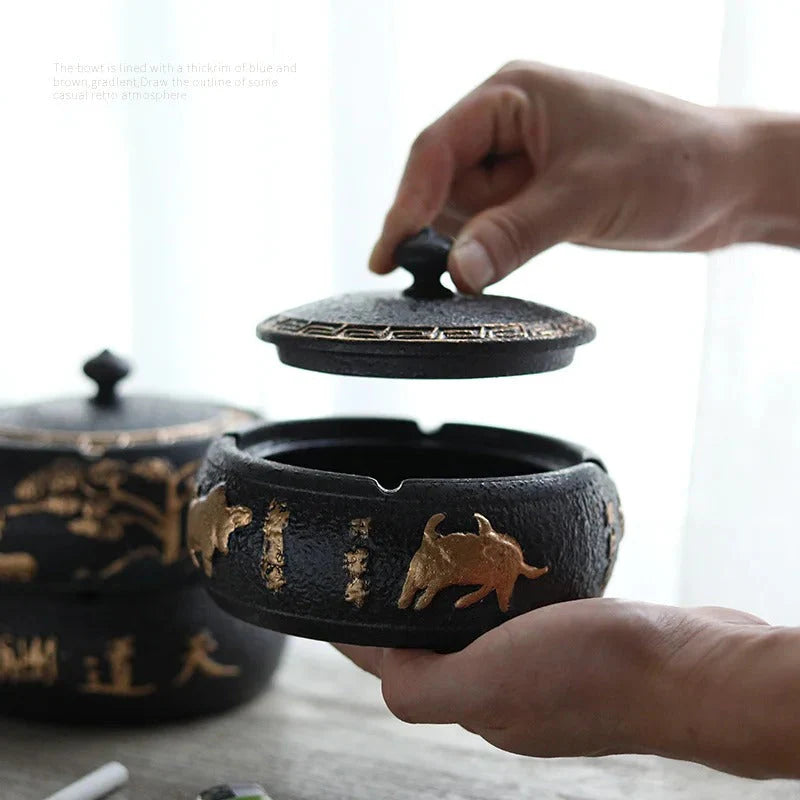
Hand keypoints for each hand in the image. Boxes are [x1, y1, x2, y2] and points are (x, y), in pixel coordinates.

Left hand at [335, 598, 799, 778]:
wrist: (694, 667)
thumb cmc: (599, 675)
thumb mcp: (491, 682)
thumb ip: (424, 687)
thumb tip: (379, 672)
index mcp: (478, 705)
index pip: (398, 666)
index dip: (362, 632)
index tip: (338, 598)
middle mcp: (506, 693)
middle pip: (434, 650)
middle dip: (407, 611)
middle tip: (389, 565)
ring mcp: (543, 671)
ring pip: (478, 633)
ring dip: (455, 600)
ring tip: (440, 559)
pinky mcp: (577, 645)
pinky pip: (521, 619)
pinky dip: (502, 596)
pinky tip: (507, 571)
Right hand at [369, 61, 777, 291]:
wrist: (728, 183)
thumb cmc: (671, 163)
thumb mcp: (585, 198)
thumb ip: (513, 233)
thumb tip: (456, 271)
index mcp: (513, 95)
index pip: (437, 147)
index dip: (408, 200)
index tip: (390, 251)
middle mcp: (509, 122)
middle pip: (443, 181)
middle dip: (446, 226)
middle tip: (456, 268)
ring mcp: (521, 159)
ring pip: (465, 209)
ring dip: (474, 239)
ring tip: (523, 247)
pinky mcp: (534, 191)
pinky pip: (491, 223)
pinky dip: (491, 246)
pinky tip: (508, 258)